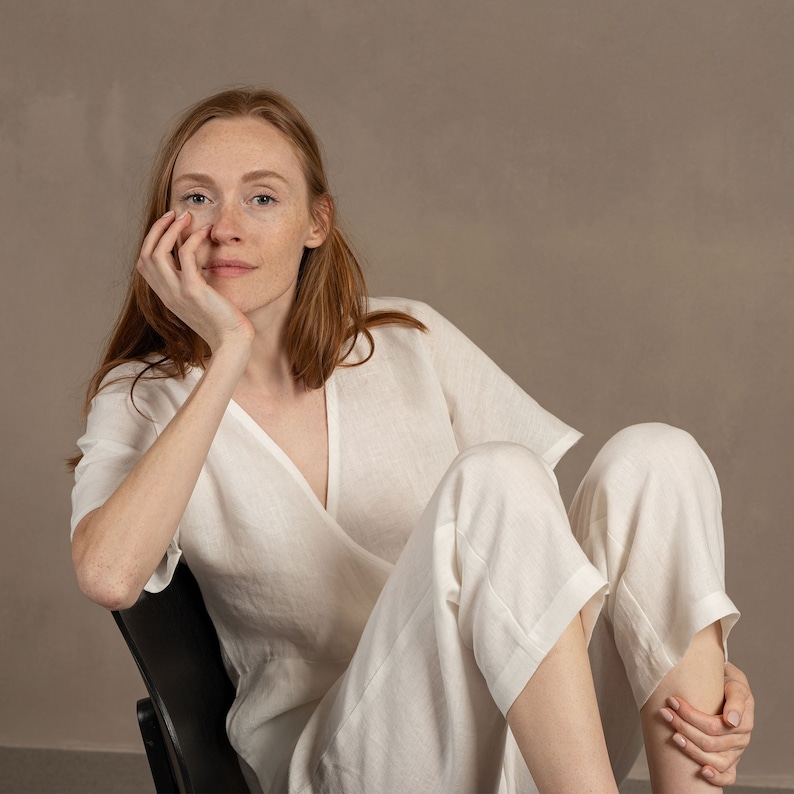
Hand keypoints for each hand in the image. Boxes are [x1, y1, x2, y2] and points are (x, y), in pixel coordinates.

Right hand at [136, 210, 253, 351]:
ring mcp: (177, 292)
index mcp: (165, 296)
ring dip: (170, 230)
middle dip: (158, 230)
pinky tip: (204, 232)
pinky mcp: (193, 290)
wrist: (232, 342)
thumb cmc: (222, 323)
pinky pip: (184, 255)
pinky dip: (192, 239)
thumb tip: (194, 264)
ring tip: (186, 217)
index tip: (168, 225)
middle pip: (146, 254)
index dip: (152, 241)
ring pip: (158, 253)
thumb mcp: (199, 302)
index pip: (144, 263)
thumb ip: (190, 285)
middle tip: (174, 214)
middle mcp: (166, 294)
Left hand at [660, 662, 753, 785]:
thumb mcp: (735, 684)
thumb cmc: (729, 682)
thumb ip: (736, 699)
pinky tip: (701, 772)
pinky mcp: (730, 759)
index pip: (713, 726)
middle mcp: (740, 740)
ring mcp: (735, 752)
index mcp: (743, 722)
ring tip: (673, 736)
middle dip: (683, 727)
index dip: (690, 716)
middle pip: (709, 742)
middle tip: (665, 713)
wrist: (727, 684)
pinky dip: (716, 778)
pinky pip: (728, 776)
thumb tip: (732, 721)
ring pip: (713, 760)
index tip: (672, 701)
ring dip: (690, 749)